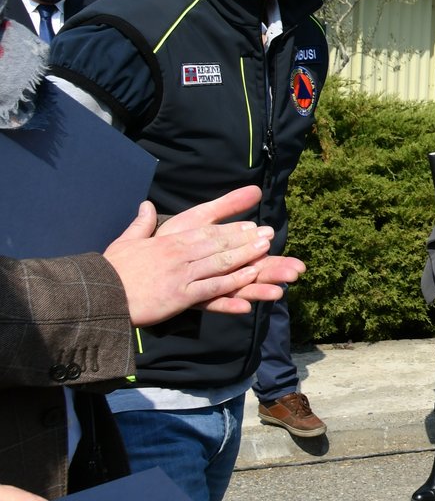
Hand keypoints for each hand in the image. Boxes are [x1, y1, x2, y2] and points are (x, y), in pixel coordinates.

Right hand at [103, 186, 306, 326]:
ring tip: (266, 251)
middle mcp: (179, 255)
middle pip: (219, 244)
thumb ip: (141, 223)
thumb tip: (145, 205)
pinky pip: (212, 289)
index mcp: (169, 242)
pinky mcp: (180, 296)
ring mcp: (181, 275)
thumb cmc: (112, 270)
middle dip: (245, 239)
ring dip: (246, 257)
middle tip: (268, 235)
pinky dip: (232, 284)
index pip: (207, 232)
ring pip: (220, 264)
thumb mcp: (126, 241)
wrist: (100, 295)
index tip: (251, 226)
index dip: (231, 229)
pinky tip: (249, 279)